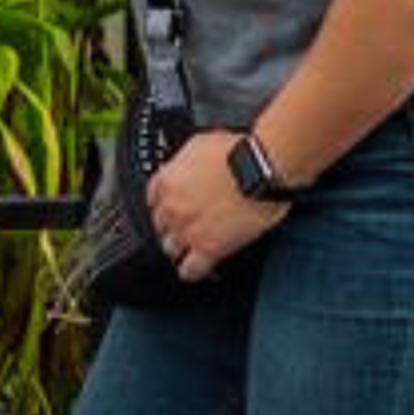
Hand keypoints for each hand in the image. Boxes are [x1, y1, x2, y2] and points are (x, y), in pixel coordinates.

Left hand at [146, 129, 285, 281]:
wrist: (261, 167)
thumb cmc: (240, 151)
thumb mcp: (201, 143)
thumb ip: (187, 159)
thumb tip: (190, 162)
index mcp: (167, 180)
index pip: (152, 199)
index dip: (164, 205)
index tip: (172, 207)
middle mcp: (171, 206)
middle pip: (160, 225)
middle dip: (171, 227)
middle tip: (184, 228)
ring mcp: (187, 229)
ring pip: (170, 248)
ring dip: (179, 249)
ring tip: (189, 250)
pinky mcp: (208, 247)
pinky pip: (191, 269)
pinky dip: (191, 271)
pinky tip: (194, 270)